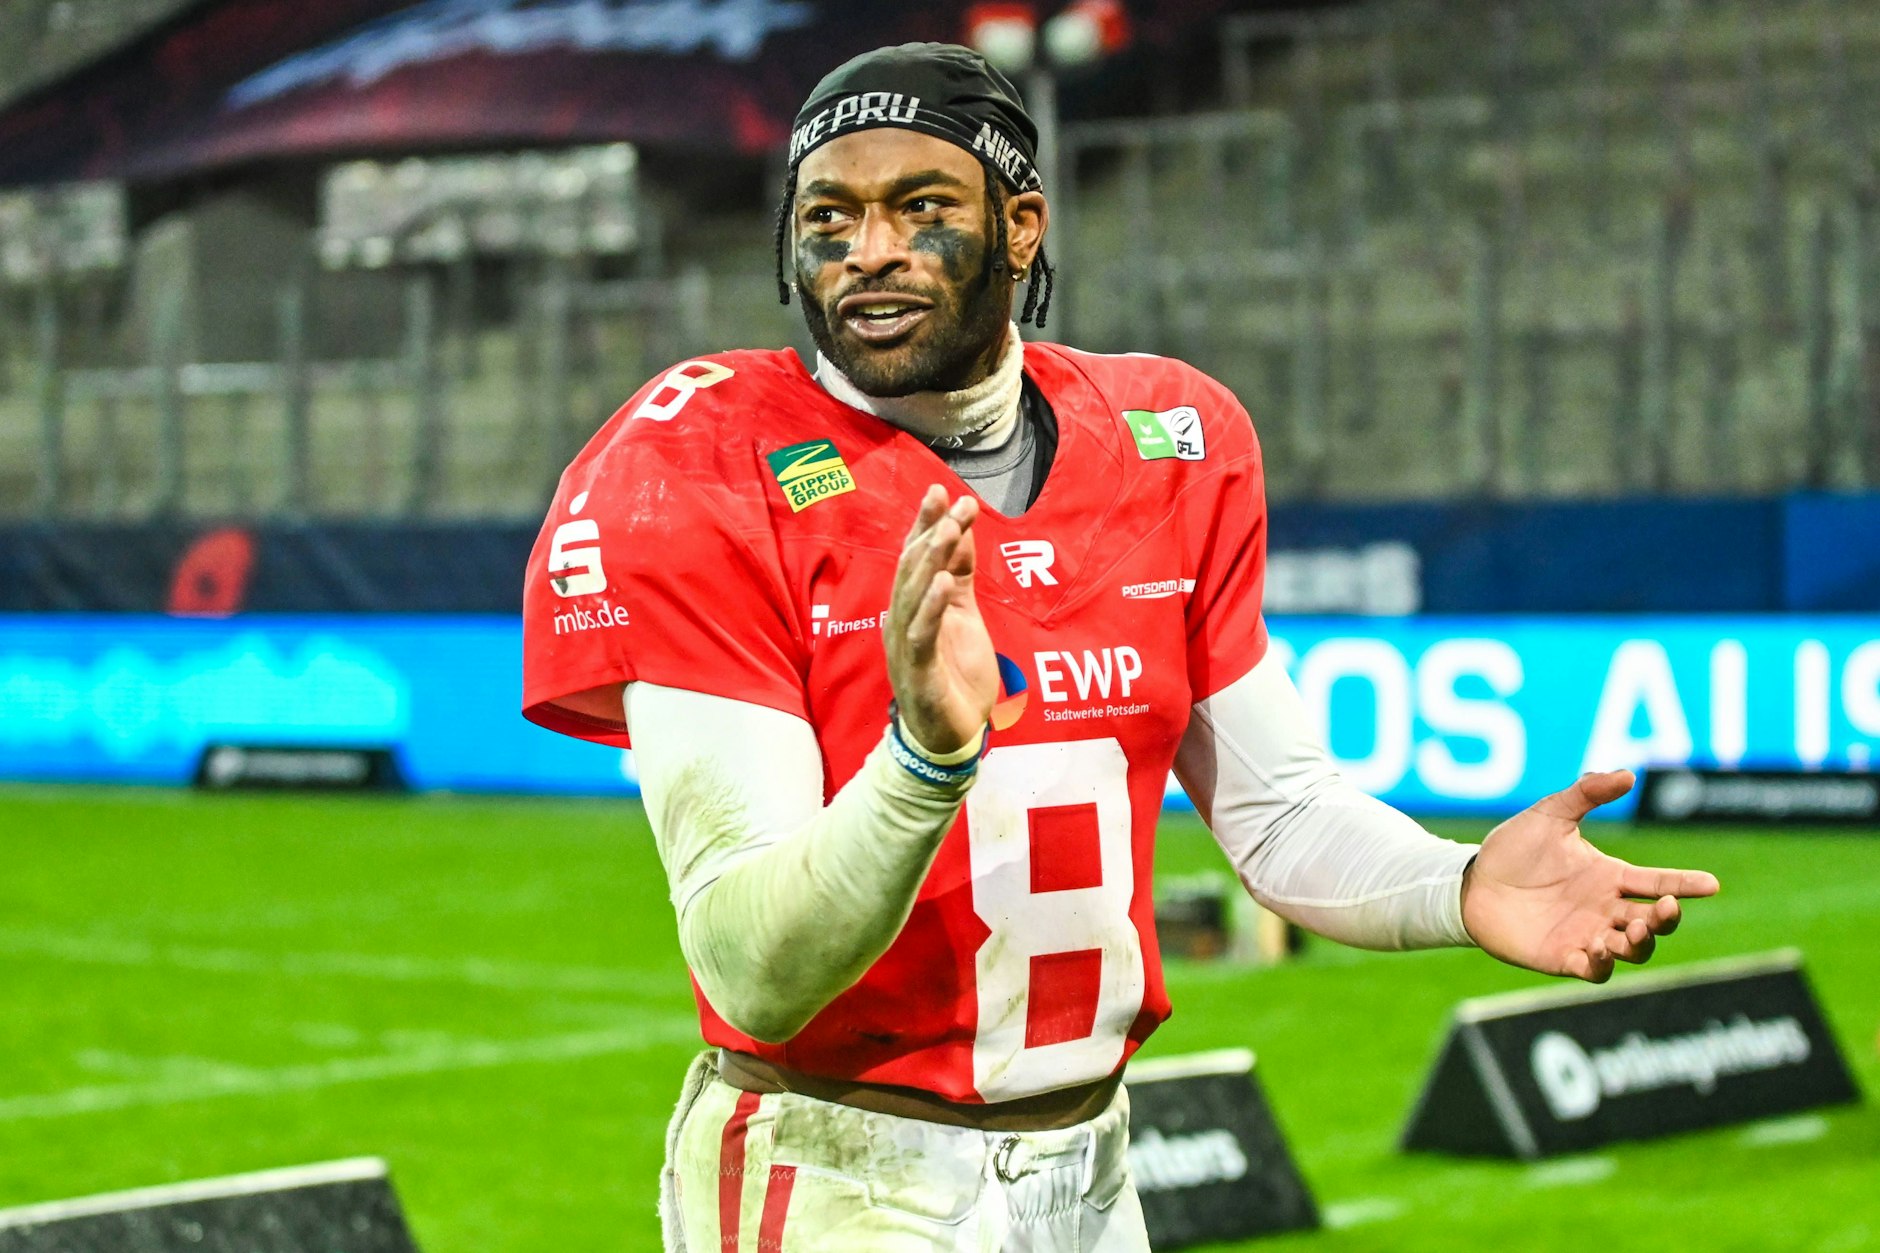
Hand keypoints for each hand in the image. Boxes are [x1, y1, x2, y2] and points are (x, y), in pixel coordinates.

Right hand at [883, 486, 997, 754]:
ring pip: (913, 596)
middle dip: (930, 532)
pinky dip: (932, 607)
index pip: (916, 558)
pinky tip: (945, 583)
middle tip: (949, 499)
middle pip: (911, 569)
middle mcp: (903, 622)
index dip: (926, 524)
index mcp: (913, 608)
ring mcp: (907, 648)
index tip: (942, 491)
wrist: (949, 738)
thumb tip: (961, 533)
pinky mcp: (918, 673)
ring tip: (948, 529)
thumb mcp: (964, 618)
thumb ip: (960, 577)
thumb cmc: (954, 678)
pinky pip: (922, 634)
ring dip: (931, 561)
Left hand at [1460, 770, 1719, 982]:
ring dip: (1638, 944)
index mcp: (1610, 875)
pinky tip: (1598, 950)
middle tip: (1662, 910)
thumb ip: (1586, 794)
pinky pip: (1596, 971)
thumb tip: (1627, 775)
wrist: (1471, 882)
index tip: (1711, 884)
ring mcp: (1587, 935)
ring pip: (1633, 950)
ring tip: (1625, 932)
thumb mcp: (1550, 814)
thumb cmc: (1513, 848)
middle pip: (1655, 922)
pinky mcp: (1564, 958)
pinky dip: (1603, 964)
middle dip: (1666, 919)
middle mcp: (1605, 908)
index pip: (1658, 882)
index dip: (1685, 884)